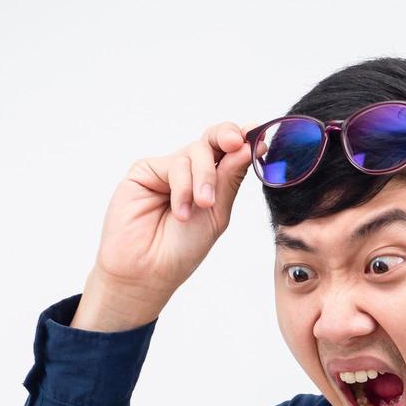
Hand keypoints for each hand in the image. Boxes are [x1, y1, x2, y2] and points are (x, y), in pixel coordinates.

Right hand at [79, 119, 261, 328]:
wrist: (149, 269)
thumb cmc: (182, 249)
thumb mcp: (217, 213)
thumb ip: (229, 179)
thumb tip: (247, 146)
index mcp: (213, 182)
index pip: (230, 153)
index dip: (245, 141)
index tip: (259, 135)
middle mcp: (191, 171)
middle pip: (214, 139)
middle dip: (228, 137)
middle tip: (237, 144)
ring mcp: (169, 169)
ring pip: (196, 151)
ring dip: (203, 178)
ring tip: (201, 206)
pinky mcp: (146, 170)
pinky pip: (174, 164)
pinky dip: (183, 187)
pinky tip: (181, 211)